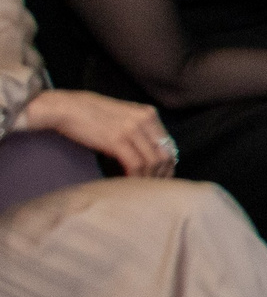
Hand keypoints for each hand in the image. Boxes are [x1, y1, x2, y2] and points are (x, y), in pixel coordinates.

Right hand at [23, 89, 176, 176]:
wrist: (67, 107)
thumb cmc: (91, 114)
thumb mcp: (123, 117)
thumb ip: (138, 130)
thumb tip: (147, 154)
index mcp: (149, 114)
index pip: (168, 144)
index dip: (168, 164)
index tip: (162, 177)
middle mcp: (145, 120)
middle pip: (165, 154)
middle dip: (162, 174)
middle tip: (154, 188)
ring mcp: (132, 129)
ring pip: (152, 161)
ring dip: (148, 179)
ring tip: (140, 189)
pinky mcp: (117, 140)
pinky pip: (135, 164)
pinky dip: (135, 177)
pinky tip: (128, 184)